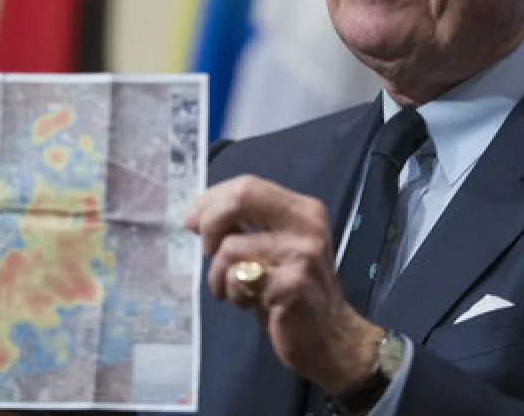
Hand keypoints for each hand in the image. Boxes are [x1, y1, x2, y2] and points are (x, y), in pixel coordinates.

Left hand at [186, 175, 382, 392]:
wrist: (330, 337)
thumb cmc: (292, 291)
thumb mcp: (272, 248)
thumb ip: (244, 226)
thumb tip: (197, 216)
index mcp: (303, 209)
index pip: (248, 185)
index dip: (211, 200)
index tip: (193, 221)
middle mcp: (307, 225)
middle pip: (241, 198)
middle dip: (209, 223)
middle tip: (205, 249)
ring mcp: (302, 254)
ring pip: (231, 247)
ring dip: (218, 274)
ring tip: (233, 290)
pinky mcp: (292, 285)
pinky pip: (239, 278)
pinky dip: (232, 292)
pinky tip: (248, 302)